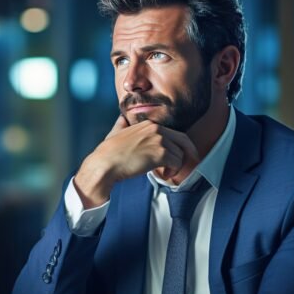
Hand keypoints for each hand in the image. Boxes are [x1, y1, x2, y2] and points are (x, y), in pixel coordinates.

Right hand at [73, 115, 198, 206]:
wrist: (105, 164)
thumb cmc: (108, 152)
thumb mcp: (116, 131)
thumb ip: (122, 124)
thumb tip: (121, 119)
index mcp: (149, 124)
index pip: (174, 133)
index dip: (179, 145)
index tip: (180, 154)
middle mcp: (156, 129)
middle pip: (183, 141)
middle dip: (189, 153)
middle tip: (188, 162)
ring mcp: (159, 140)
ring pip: (180, 155)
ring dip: (175, 166)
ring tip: (165, 173)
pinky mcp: (160, 154)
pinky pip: (176, 163)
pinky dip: (172, 172)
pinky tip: (163, 175)